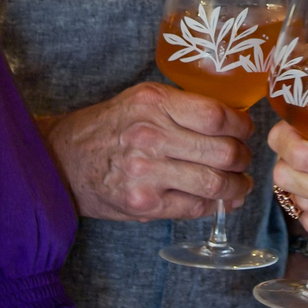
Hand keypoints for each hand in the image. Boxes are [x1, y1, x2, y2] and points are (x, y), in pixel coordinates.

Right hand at [41, 83, 252, 221]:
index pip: (216, 116)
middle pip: (222, 151)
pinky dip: (215, 205)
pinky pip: (195, 207)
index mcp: (154, 104)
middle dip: (243, 158)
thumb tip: (231, 119)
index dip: (241, 126)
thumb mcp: (141, 99)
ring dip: (236, 186)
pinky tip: (220, 199)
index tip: (245, 130)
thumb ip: (181, 106)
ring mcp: (147, 173)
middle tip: (244, 159)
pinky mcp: (144, 204)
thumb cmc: (107, 128)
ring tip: (240, 183)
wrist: (63, 160)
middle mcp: (150, 136)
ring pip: (214, 183)